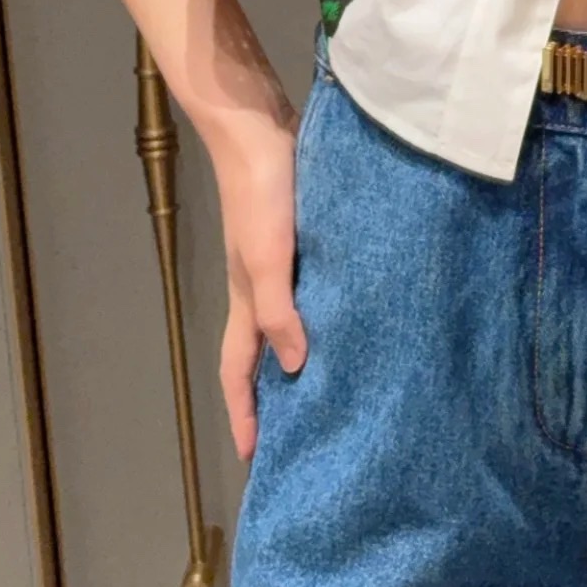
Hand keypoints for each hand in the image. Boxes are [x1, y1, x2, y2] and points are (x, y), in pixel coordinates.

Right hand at [210, 111, 308, 462]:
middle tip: (296, 434)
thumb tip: (296, 366)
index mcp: (245, 299)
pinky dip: (318, 316)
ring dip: (298, 359)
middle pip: (260, 355)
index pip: (239, 371)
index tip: (252, 458)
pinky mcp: (299, 240)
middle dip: (270, 398)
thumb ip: (278, 310)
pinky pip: (306, 293)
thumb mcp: (268, 255)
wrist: (259, 128)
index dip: (243, 414)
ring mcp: (278, 263)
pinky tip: (347, 317)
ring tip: (329, 388)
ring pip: (286, 324)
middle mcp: (258, 288)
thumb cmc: (261, 193)